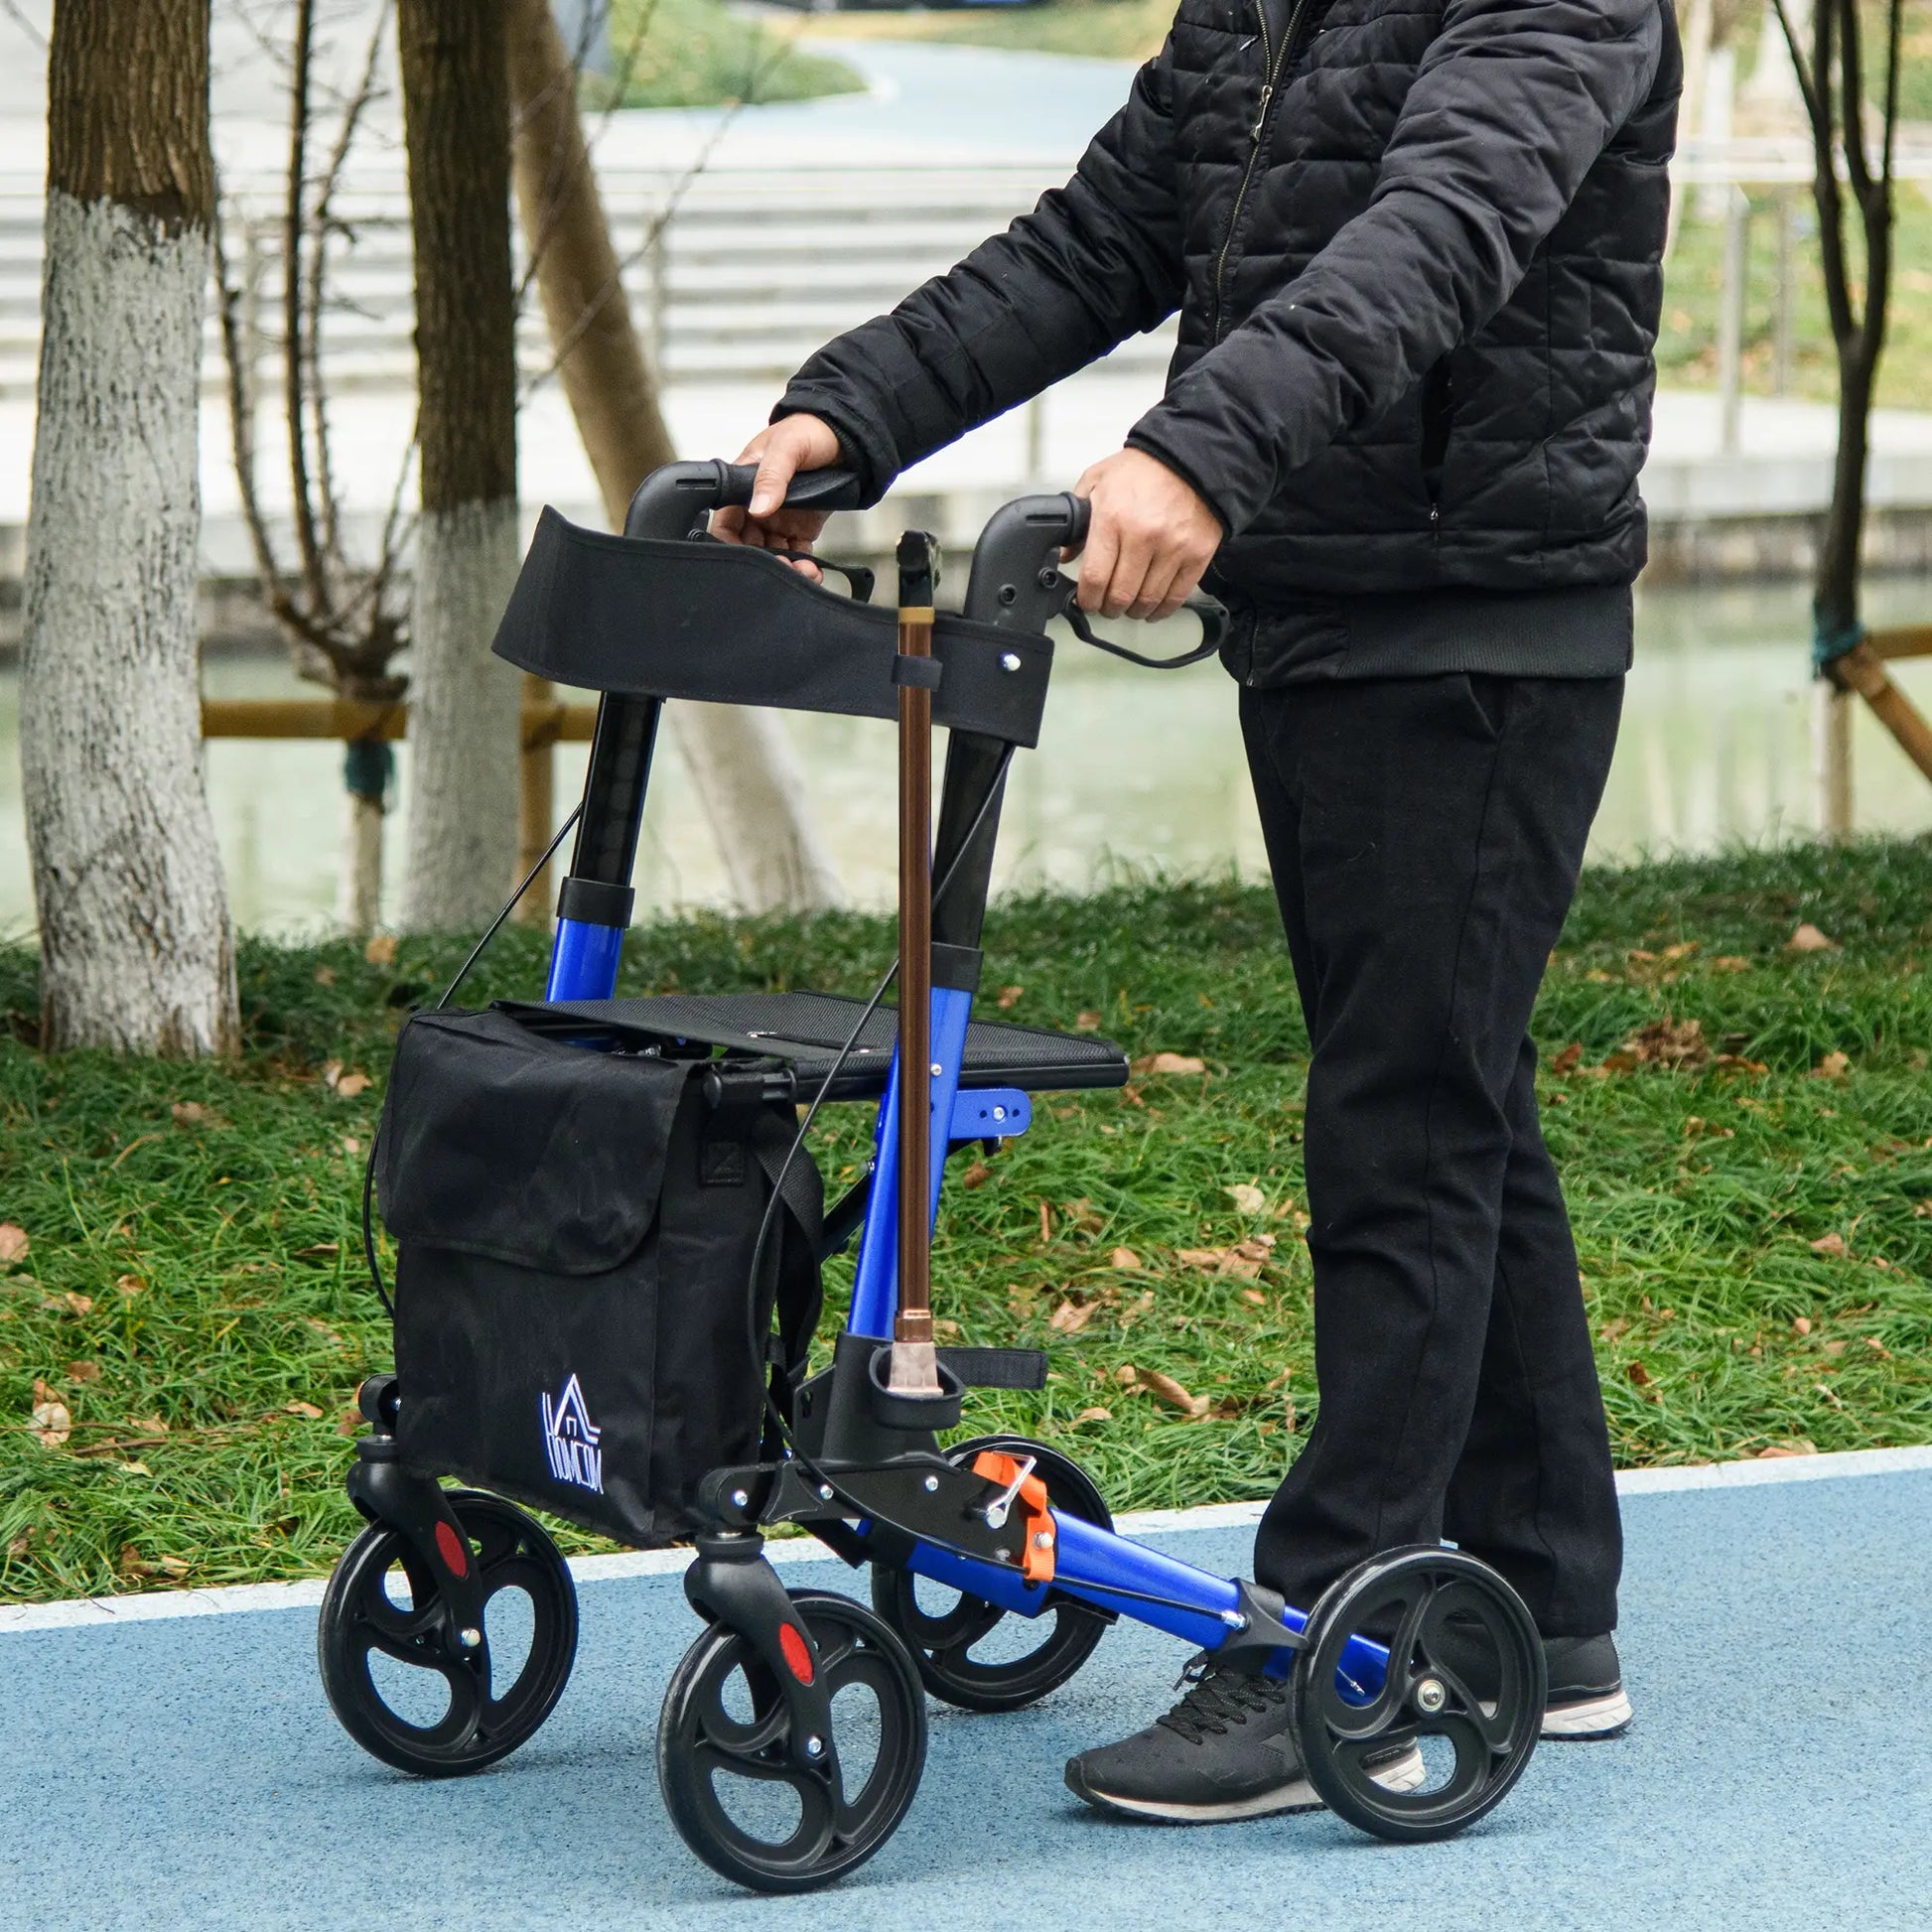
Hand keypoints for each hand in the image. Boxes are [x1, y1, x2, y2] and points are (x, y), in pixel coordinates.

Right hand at [710, 414, 842, 577]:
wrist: (845, 434)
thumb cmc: (808, 430)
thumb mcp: (786, 447)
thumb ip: (770, 476)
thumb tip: (757, 507)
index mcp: (744, 485)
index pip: (726, 523)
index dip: (731, 544)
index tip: (749, 560)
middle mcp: (759, 505)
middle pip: (750, 545)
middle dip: (765, 562)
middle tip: (785, 568)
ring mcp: (780, 518)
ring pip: (774, 554)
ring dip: (786, 567)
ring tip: (804, 572)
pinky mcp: (802, 527)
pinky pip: (798, 554)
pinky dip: (804, 566)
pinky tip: (813, 572)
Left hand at [1068, 449, 1221, 620]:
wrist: (1189, 457)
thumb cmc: (1142, 469)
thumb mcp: (1097, 482)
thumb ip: (1077, 519)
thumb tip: (1065, 554)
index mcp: (1112, 518)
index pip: (1094, 578)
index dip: (1087, 599)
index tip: (1087, 601)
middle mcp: (1143, 536)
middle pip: (1120, 596)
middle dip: (1108, 608)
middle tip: (1106, 605)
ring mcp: (1173, 547)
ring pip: (1147, 601)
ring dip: (1134, 611)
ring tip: (1129, 605)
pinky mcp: (1197, 554)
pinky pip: (1177, 597)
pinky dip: (1162, 609)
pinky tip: (1153, 607)